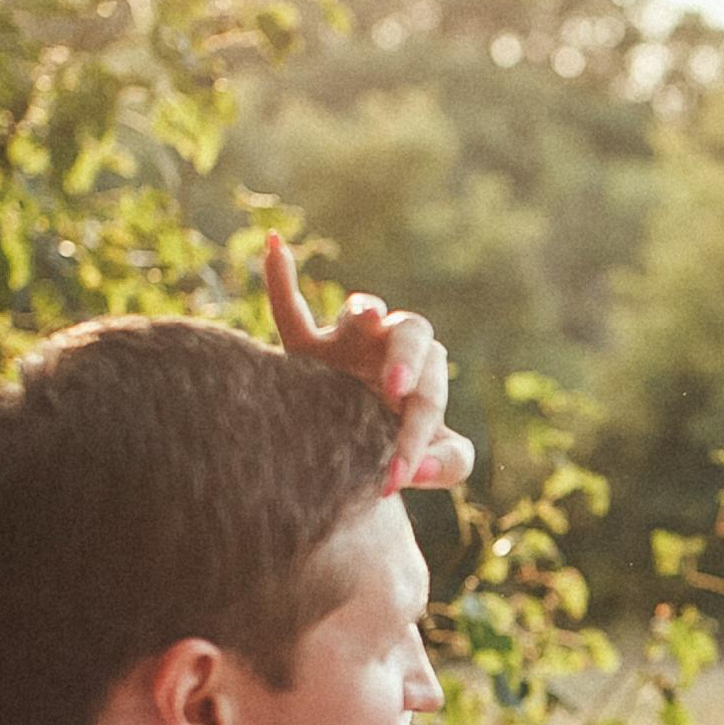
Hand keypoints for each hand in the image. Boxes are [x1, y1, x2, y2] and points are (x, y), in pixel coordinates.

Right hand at [262, 235, 474, 494]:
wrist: (359, 452)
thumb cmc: (402, 450)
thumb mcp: (435, 463)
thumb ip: (448, 464)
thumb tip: (419, 467)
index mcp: (427, 372)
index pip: (427, 399)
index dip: (415, 438)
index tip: (396, 478)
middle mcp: (392, 346)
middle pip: (411, 333)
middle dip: (406, 359)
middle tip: (397, 389)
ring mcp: (348, 342)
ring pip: (361, 312)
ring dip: (363, 312)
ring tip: (367, 317)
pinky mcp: (306, 348)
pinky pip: (289, 308)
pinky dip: (280, 276)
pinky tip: (275, 245)